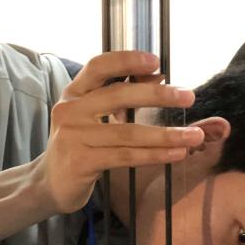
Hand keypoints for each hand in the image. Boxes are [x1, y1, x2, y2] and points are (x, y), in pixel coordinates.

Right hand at [39, 51, 204, 214]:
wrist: (50, 183)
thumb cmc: (79, 146)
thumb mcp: (93, 116)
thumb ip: (119, 96)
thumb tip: (159, 76)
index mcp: (74, 93)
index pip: (99, 66)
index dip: (127, 60)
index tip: (156, 62)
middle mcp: (71, 110)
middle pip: (119, 96)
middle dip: (158, 96)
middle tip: (188, 96)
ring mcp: (74, 137)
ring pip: (128, 133)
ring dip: (165, 134)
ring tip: (193, 136)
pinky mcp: (82, 162)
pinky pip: (125, 156)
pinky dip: (154, 155)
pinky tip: (176, 154)